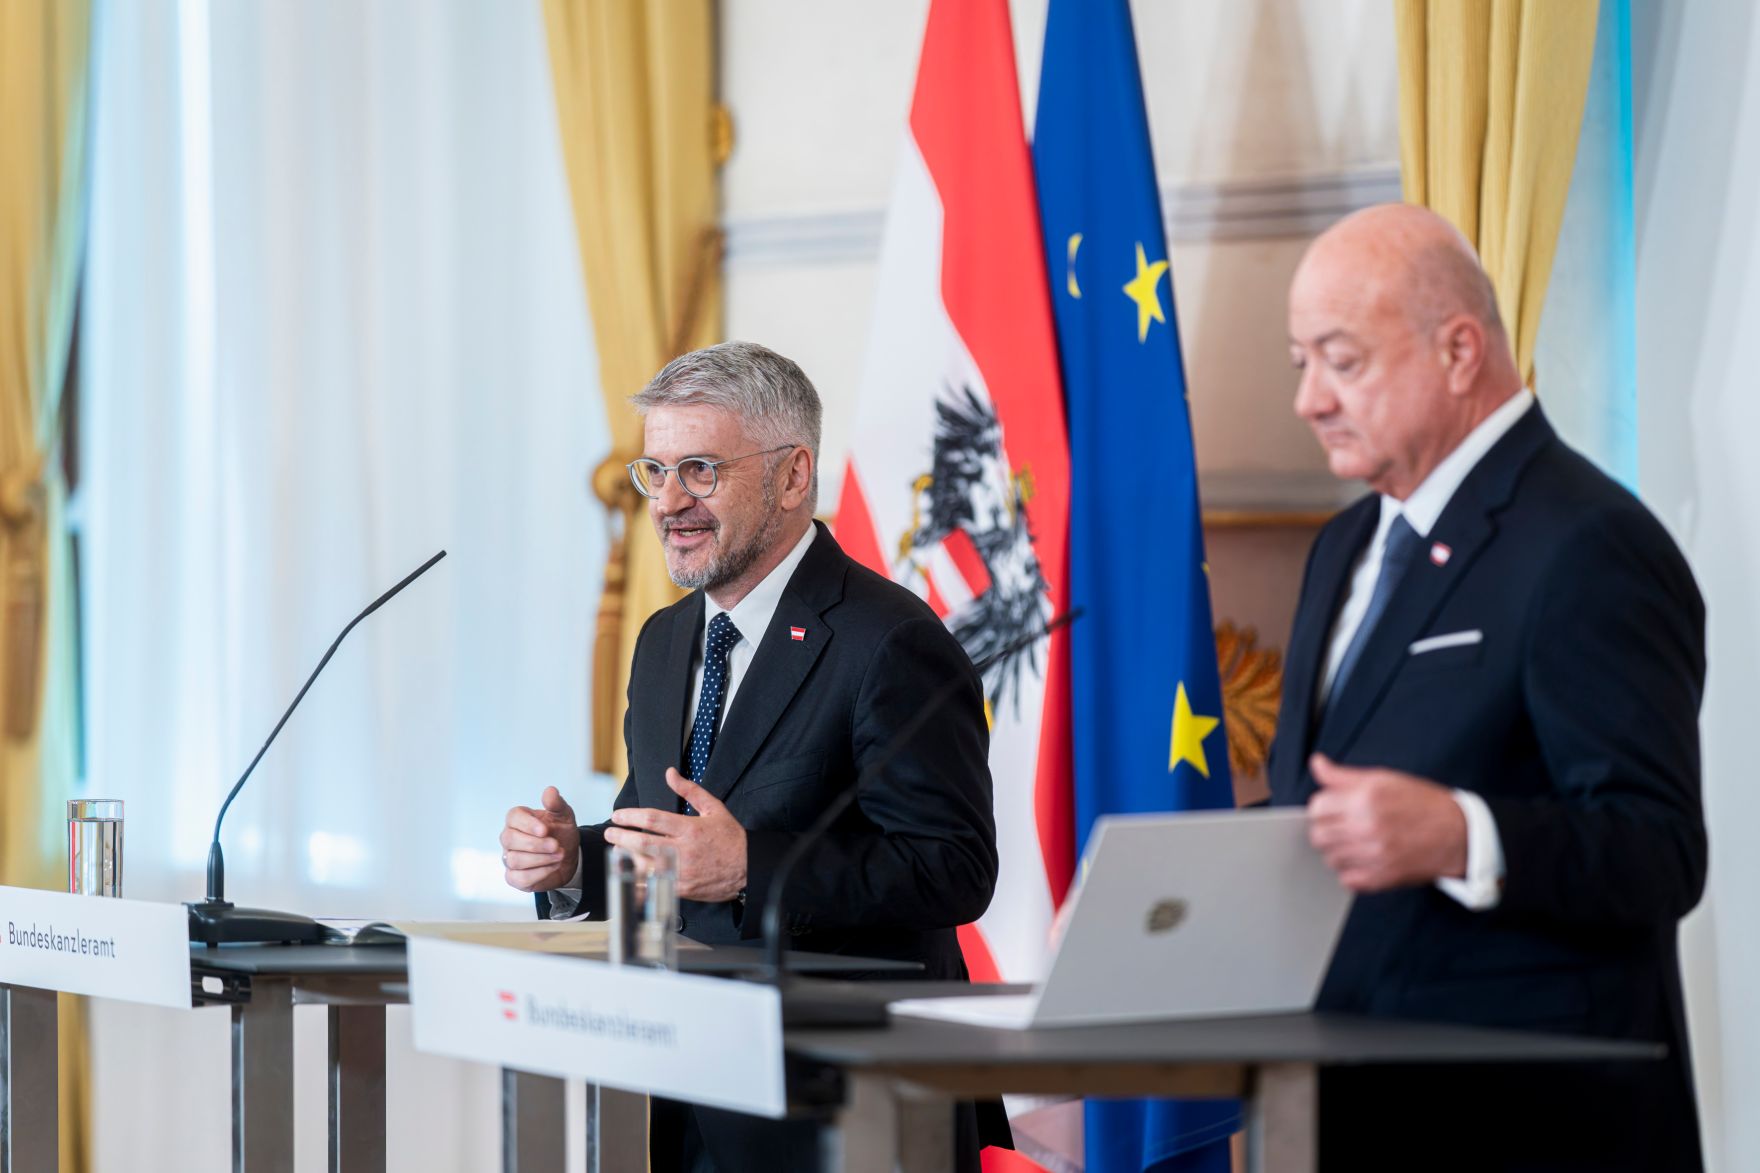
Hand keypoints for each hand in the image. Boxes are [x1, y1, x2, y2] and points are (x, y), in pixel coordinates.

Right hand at [501, 787, 580, 892]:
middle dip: (536, 844)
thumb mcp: (564, 816)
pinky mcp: (514, 877)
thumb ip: (556, 804)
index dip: (527, 824)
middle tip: (557, 846)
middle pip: (509, 839)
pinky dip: (539, 873)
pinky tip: (553, 867)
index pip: (513, 817)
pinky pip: (519, 878)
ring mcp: (509, 858)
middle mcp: (509, 837)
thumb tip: (550, 790)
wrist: (569, 857)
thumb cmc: (561, 833)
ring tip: (560, 855)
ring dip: (541, 859)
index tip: (545, 830)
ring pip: (514, 860)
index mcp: (518, 819)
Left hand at [605, 768, 747, 902]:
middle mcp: (683, 850)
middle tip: (610, 833)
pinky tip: (628, 875)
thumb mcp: (714, 808)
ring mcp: (681, 871)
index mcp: (689, 828)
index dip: (630, 816)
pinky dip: (638, 881)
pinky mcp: (682, 888)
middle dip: (621, 837)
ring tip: (616, 851)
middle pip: (643, 842)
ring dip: (626, 858)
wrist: (748, 868)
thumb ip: (690, 790)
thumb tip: (670, 773)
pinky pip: (654, 886)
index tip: (618, 815)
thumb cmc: (730, 838)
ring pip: (645, 865)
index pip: (652, 819)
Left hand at [1306, 754, 1466, 891]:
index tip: (1332, 807)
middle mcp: (1367, 828)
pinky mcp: (1382, 878)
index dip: (1322, 806)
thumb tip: (1317, 764)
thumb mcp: (1384, 779)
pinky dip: (1351, 871)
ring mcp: (1374, 856)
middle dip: (1326, 828)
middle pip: (1318, 835)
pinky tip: (1365, 858)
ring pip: (1329, 858)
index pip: (1316, 808)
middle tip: (1342, 825)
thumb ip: (1343, 776)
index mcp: (1365, 799)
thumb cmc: (1422, 804)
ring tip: (1356, 841)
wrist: (1458, 834)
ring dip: (1338, 850)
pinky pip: (1347, 879)